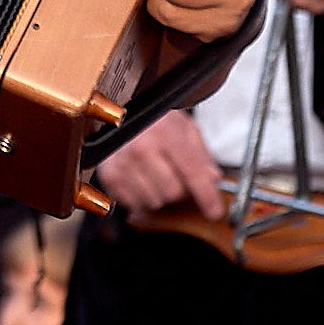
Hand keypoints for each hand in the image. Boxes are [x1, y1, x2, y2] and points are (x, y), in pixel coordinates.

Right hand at [96, 109, 224, 217]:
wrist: (117, 114)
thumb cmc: (150, 119)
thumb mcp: (182, 125)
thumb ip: (200, 152)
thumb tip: (212, 178)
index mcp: (164, 131)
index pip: (192, 172)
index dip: (207, 196)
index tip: (214, 210)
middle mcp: (140, 147)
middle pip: (174, 192)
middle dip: (178, 188)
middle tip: (173, 173)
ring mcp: (122, 163)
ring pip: (154, 201)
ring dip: (158, 192)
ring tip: (154, 173)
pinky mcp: (109, 175)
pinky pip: (134, 203)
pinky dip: (140, 195)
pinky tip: (139, 178)